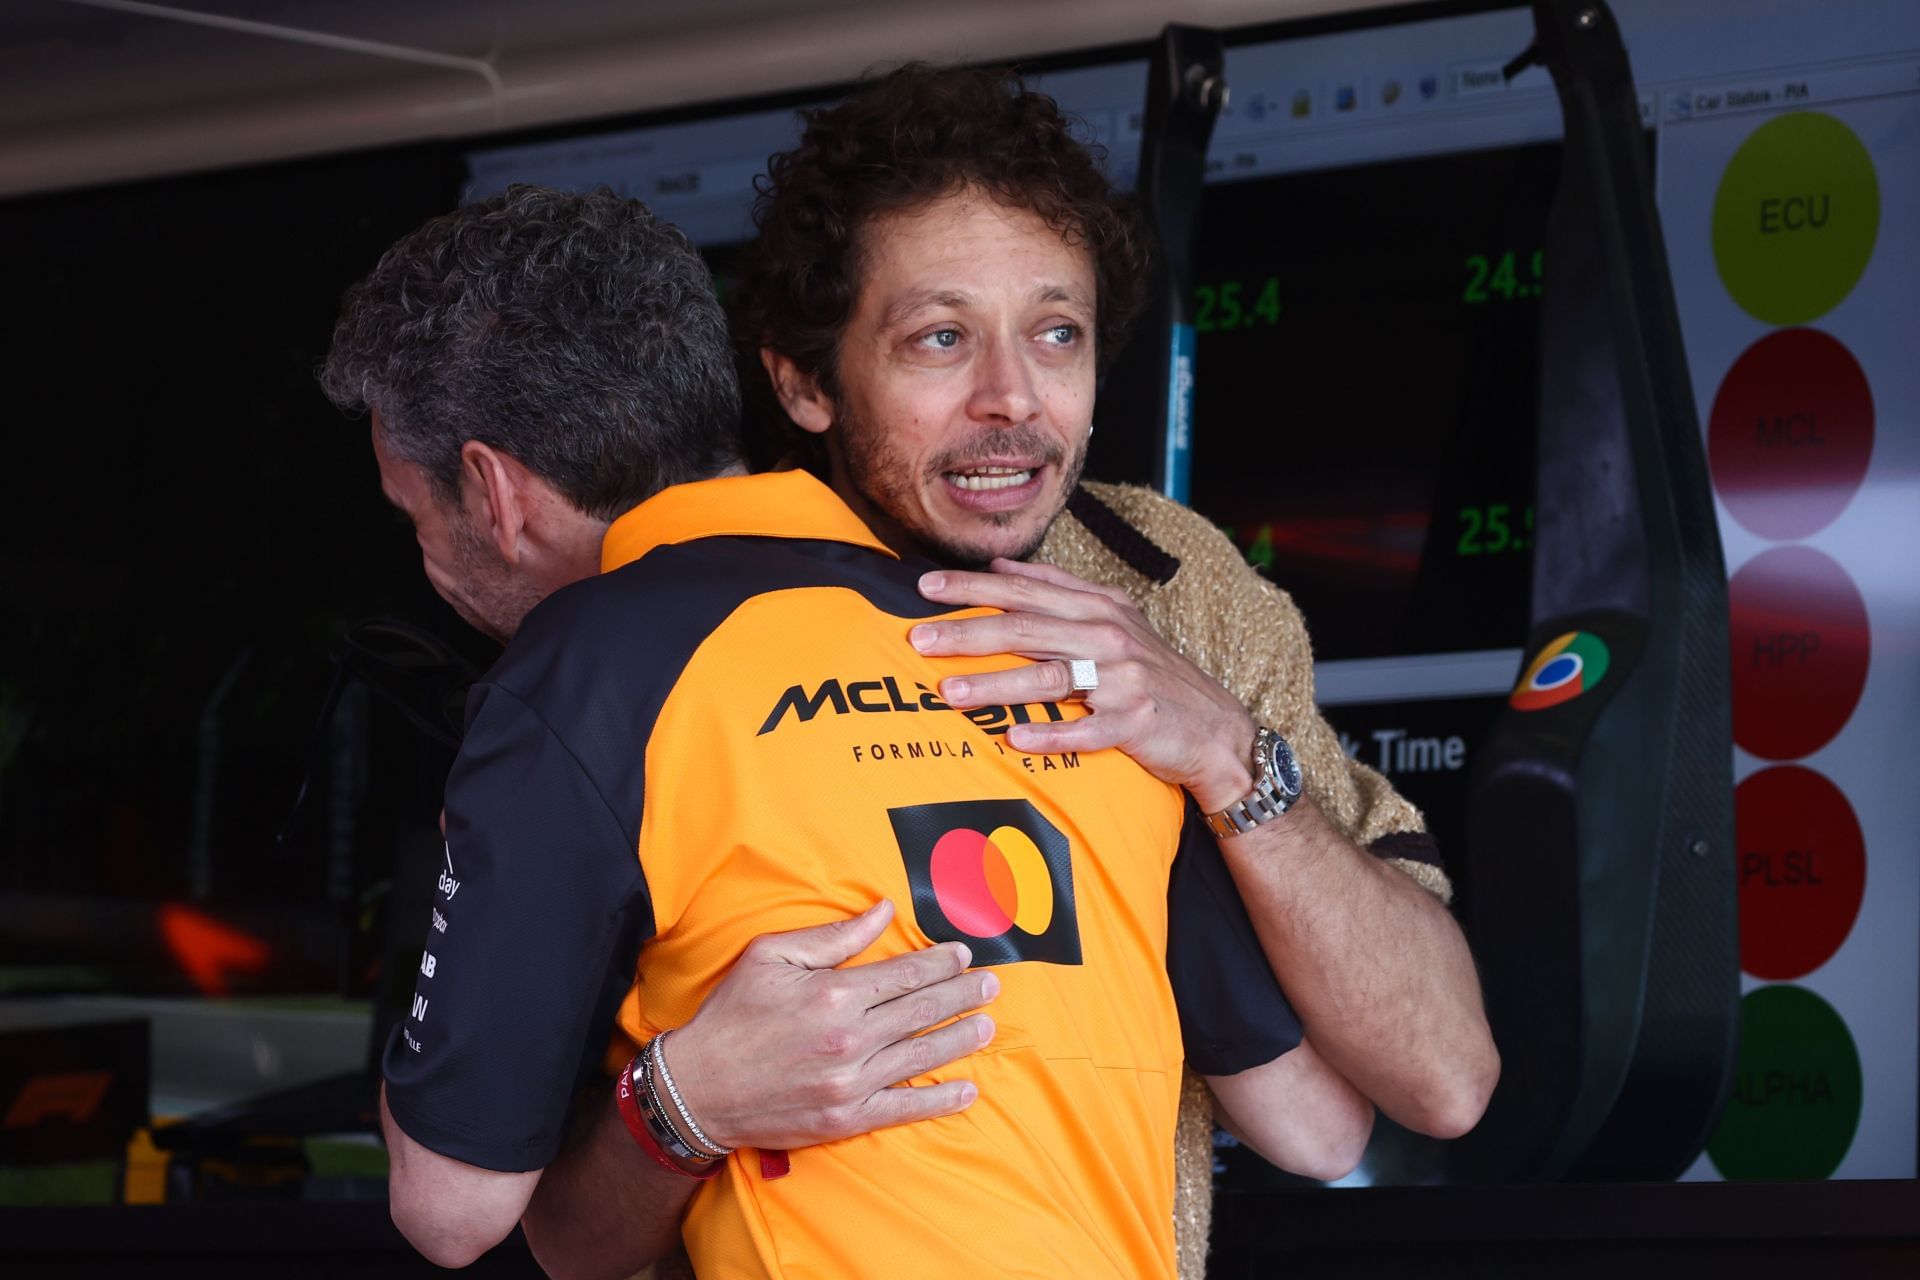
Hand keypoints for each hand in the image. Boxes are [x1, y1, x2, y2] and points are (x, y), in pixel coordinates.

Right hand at [664, 900, 997, 1150]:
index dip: (941, 963)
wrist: (698, 1088)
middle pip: (923, 1011)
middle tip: (992, 985)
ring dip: (960, 1039)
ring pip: (921, 1055)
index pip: (906, 974)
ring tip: (987, 1025)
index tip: (963, 955)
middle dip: (962, 995)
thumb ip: (834, 937)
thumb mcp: (771, 957)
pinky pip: (904, 1108)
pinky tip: (965, 1091)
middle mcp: (849, 1038)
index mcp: (834, 994)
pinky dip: (939, 1100)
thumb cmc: (731, 1016)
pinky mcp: (846, 1118)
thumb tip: (883, 911)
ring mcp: (851, 1082)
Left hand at [911, 559, 1257, 811]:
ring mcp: (1123, 682)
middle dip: (969, 632)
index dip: (973, 587)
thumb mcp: (1116, 618)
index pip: (1025, 591)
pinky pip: (1088, 731)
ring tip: (950, 692)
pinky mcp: (1135, 725)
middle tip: (919, 638)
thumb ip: (1060, 590)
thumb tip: (1001, 567)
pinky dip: (1052, 734)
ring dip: (997, 685)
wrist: (1216, 727)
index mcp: (1099, 609)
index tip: (926, 588)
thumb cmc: (1155, 673)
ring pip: (1049, 678)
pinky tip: (1015, 738)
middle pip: (1027, 630)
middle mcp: (1108, 638)